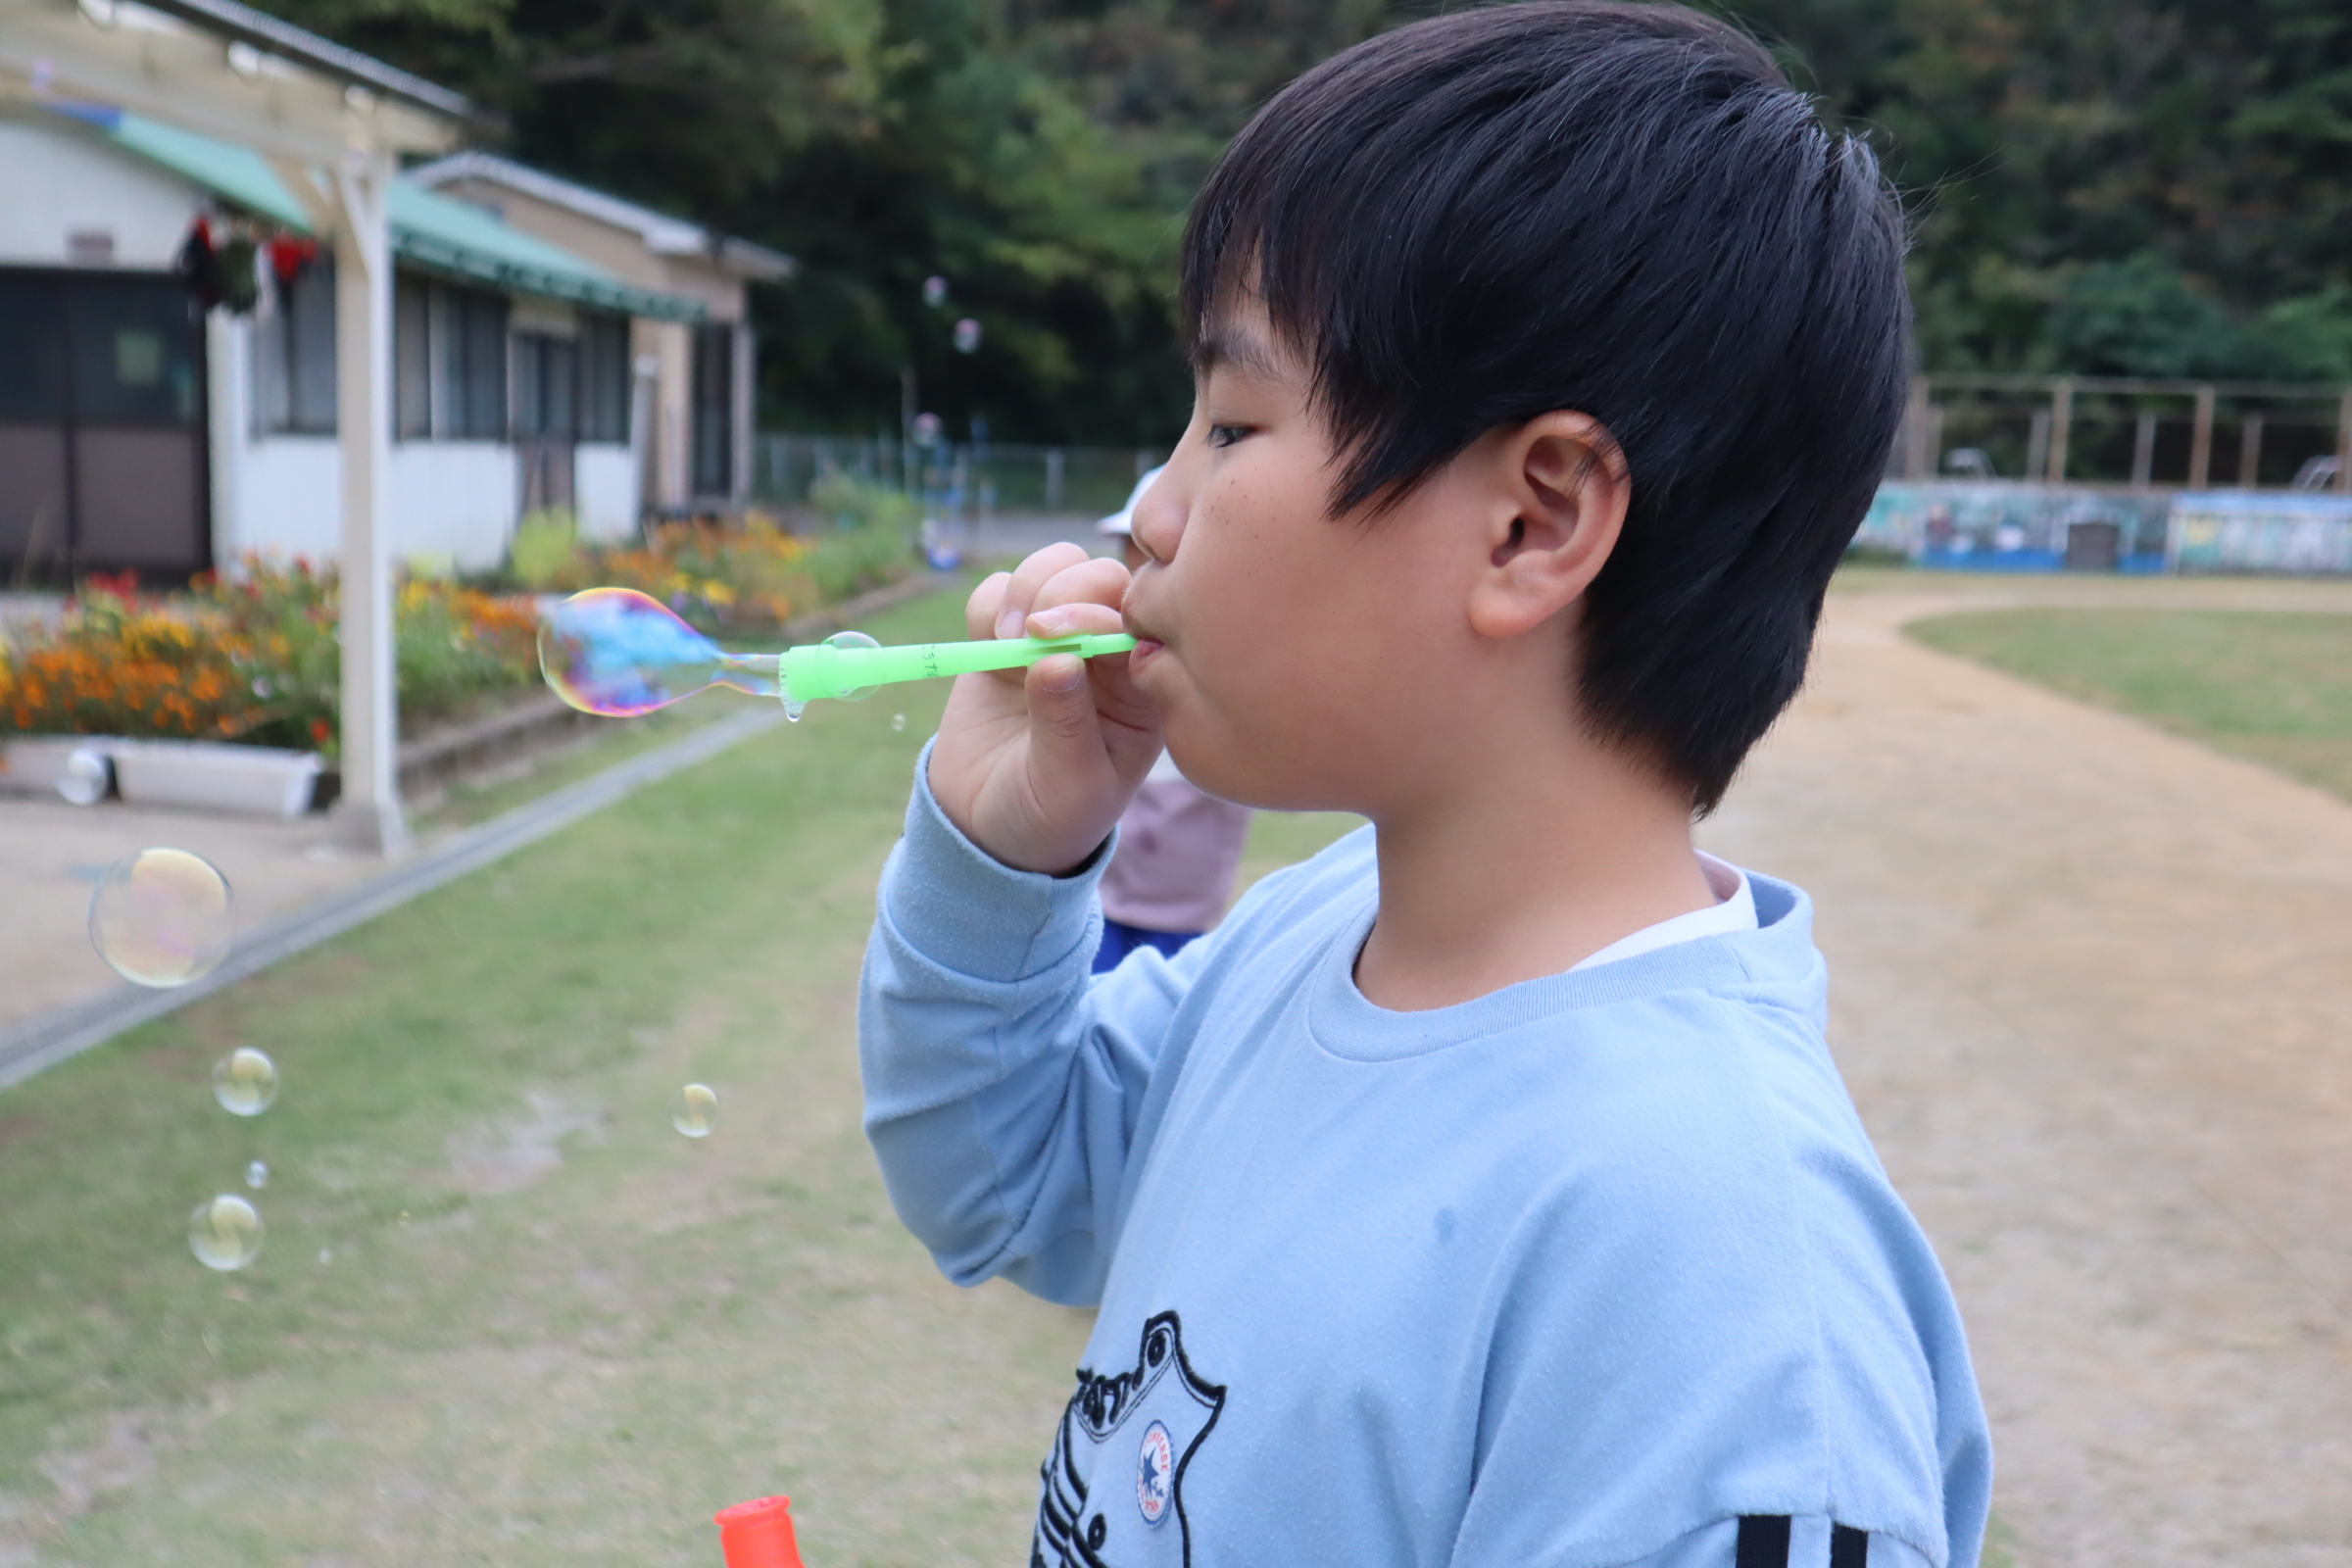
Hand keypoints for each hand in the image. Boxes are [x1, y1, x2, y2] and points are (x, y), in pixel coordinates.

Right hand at [928, 543, 1163, 872]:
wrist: (988, 827)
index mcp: (1143, 688)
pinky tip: (985, 643)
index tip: (1049, 637)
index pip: (1136, 621)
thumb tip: (1056, 659)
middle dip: (1061, 593)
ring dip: (1025, 588)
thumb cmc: (1050, 815)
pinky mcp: (1008, 637)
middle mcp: (1109, 654)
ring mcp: (1059, 639)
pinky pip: (1003, 587)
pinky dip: (991, 601)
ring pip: (1057, 568)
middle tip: (1024, 635)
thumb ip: (1066, 724)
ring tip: (1004, 641)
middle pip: (1102, 578)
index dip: (1096, 614)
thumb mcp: (1069, 784)